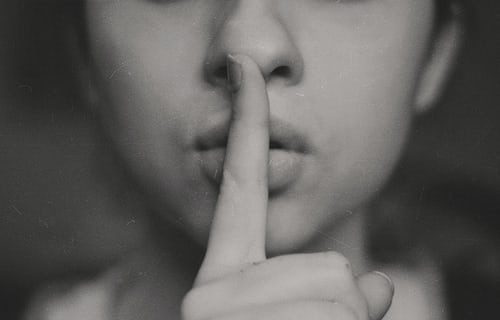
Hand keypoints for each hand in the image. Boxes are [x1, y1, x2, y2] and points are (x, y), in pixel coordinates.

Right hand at [182, 54, 393, 319]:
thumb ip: (337, 294)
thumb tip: (383, 284)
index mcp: (223, 278)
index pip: (240, 186)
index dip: (246, 125)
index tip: (243, 69)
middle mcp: (212, 289)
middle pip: (328, 262)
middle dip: (338, 303)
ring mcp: (222, 306)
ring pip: (340, 285)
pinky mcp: (228, 317)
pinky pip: (344, 308)